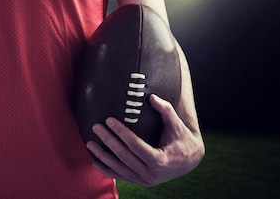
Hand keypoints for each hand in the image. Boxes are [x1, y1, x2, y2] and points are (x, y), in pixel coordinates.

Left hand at [86, 94, 204, 185]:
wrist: (190, 161)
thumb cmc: (182, 140)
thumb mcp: (177, 125)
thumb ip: (165, 110)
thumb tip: (151, 97)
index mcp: (160, 160)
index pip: (135, 145)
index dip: (121, 132)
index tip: (109, 120)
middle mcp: (151, 174)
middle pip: (124, 156)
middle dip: (108, 141)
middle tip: (96, 127)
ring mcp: (145, 180)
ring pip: (119, 168)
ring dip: (103, 156)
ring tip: (89, 143)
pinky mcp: (140, 182)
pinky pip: (121, 176)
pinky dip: (107, 170)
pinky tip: (95, 161)